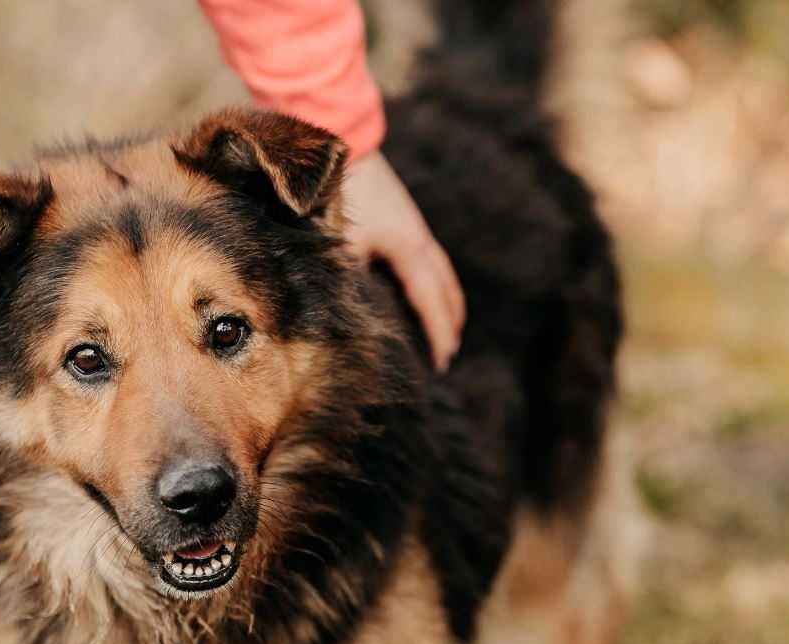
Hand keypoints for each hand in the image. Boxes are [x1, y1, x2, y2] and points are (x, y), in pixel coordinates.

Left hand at [342, 151, 464, 370]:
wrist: (342, 137)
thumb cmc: (340, 189)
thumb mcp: (342, 237)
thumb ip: (350, 274)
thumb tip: (354, 309)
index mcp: (407, 245)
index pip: (429, 298)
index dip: (437, 331)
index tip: (442, 360)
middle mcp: (418, 237)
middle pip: (444, 286)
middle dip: (448, 320)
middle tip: (448, 352)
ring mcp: (412, 225)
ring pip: (439, 271)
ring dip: (445, 300)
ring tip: (447, 324)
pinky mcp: (402, 217)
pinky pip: (427, 258)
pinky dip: (432, 280)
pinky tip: (420, 286)